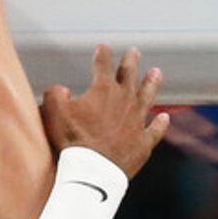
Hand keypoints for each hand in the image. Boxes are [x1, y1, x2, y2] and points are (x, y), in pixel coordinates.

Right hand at [42, 44, 169, 175]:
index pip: (103, 65)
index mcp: (104, 90)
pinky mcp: (143, 142)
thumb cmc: (72, 141)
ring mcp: (137, 121)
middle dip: (130, 62)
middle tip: (134, 52)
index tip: (103, 48)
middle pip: (129, 76)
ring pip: (147, 97)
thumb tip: (60, 89)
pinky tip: (164, 117)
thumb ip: (55, 95)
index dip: (102, 55)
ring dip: (151, 84)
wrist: (93, 171)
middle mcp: (125, 100)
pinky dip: (160, 124)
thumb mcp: (53, 113)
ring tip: (156, 73)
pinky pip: (155, 130)